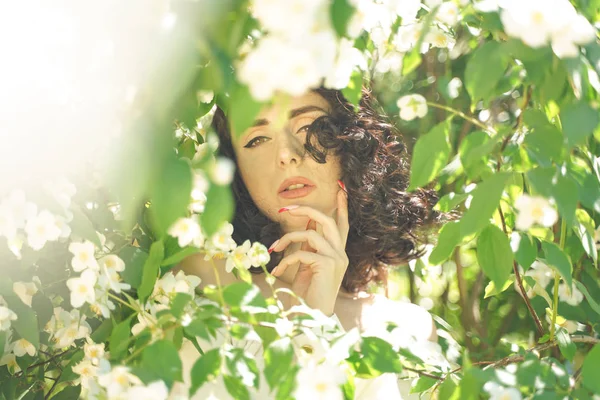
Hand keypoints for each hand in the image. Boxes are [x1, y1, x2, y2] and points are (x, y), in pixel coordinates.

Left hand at [269, 188, 348, 315]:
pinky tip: (278, 272)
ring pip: (311, 235)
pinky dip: (286, 260)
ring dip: (287, 239)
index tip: (341, 189)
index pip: (342, 225)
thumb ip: (310, 246)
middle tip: (284, 209)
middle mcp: (341, 253)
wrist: (314, 317)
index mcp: (338, 252)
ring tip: (273, 249)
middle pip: (326, 221)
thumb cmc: (309, 293)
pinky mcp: (327, 265)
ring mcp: (336, 258)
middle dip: (305, 210)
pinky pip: (302, 253)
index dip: (342, 207)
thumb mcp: (308, 265)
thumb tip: (305, 227)